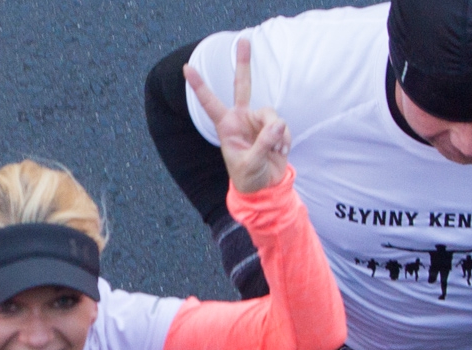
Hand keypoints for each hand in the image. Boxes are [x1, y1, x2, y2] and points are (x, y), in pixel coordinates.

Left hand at [185, 37, 291, 194]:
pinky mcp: (274, 127)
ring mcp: (258, 121)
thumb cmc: (248, 178)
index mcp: (227, 126)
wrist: (265, 187)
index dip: (199, 85)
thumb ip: (263, 145)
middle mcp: (242, 118)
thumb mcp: (250, 164)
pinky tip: (280, 153)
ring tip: (275, 152)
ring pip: (272, 115)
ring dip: (277, 135)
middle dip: (244, 63)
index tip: (186, 68)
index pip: (210, 103)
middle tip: (244, 40)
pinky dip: (285, 141)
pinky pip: (283, 127)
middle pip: (242, 85)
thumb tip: (278, 126)